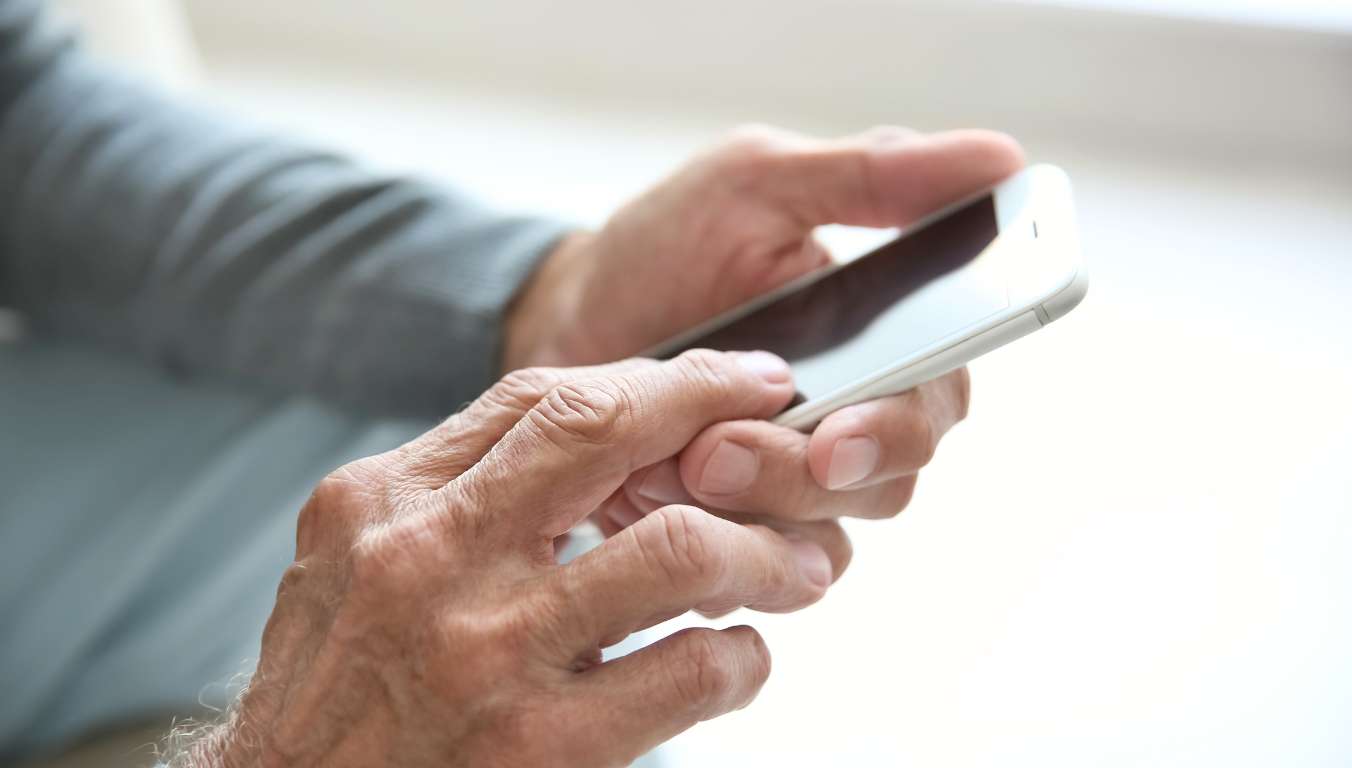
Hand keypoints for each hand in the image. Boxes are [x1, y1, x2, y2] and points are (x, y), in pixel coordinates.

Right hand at [199, 351, 844, 766]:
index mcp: (384, 500)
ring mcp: (487, 650)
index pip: (542, 396)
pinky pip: (690, 674)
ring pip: (676, 550)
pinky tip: (739, 660)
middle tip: (781, 421)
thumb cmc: (332, 690)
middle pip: (606, 432)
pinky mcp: (540, 746)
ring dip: (762, 552)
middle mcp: (429, 558)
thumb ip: (449, 492)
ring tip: (797, 566)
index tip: (721, 377)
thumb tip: (591, 434)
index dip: (657, 379)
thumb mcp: (351, 560)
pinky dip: (742, 660)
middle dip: (716, 409)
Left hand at [505, 125, 1022, 541]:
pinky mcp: (744, 531)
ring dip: (749, 510)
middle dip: (800, 473)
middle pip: (887, 482)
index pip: (940, 398)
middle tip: (716, 451)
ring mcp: (798, 483)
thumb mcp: (756, 184)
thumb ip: (873, 174)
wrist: (563, 322)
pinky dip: (711, 547)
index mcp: (885, 340)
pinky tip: (647, 495)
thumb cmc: (664, 247)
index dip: (901, 426)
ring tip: (666, 465)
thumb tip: (1004, 157)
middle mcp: (856, 419)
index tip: (837, 434)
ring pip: (827, 537)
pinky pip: (763, 574)